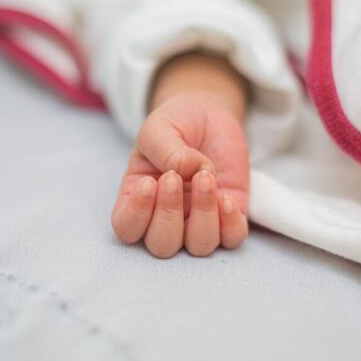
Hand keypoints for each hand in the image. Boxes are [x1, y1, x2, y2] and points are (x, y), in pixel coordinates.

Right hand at [111, 53, 249, 257]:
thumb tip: (188, 172)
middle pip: (162, 245)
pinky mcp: (230, 216)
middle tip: (174, 178)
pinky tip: (227, 197)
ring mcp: (199, 220)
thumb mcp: (160, 128)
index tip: (148, 182)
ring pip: (199, 245)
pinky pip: (232, 238)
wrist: (209, 115)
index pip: (127, 229)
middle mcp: (166, 218)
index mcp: (137, 199)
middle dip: (169, 214)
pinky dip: (231, 223)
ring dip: (203, 215)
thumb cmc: (175, 124)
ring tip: (206, 176)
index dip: (136, 215)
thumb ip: (166, 149)